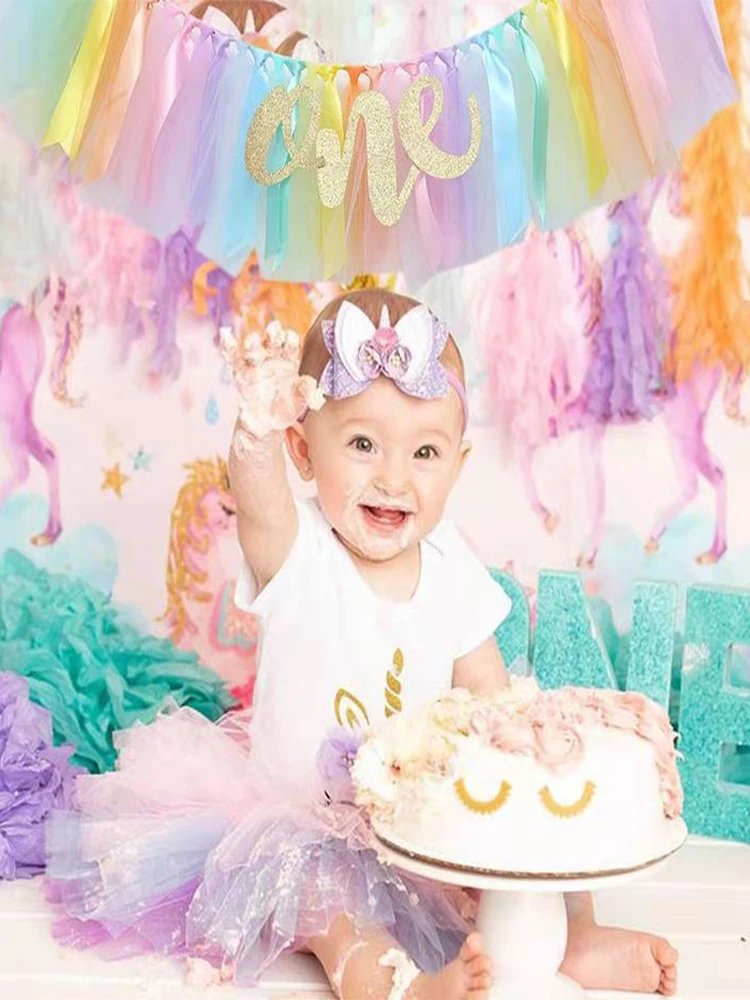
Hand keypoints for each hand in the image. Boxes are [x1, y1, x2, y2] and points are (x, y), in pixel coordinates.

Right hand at [220, 320, 323, 438]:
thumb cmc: (286, 408)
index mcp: (289, 360)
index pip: (290, 344)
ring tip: (253, 343)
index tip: (290, 339)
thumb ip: (306, 392)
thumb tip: (308, 382)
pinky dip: (228, 346)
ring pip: (253, 347)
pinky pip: (232, 357)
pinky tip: (226, 335)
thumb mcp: (300, 403)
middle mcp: (272, 358)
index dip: (290, 339)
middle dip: (273, 333)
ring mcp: (255, 364)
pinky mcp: (239, 372)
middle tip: (274, 330)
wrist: (268, 422)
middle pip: (272, 340)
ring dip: (253, 342)